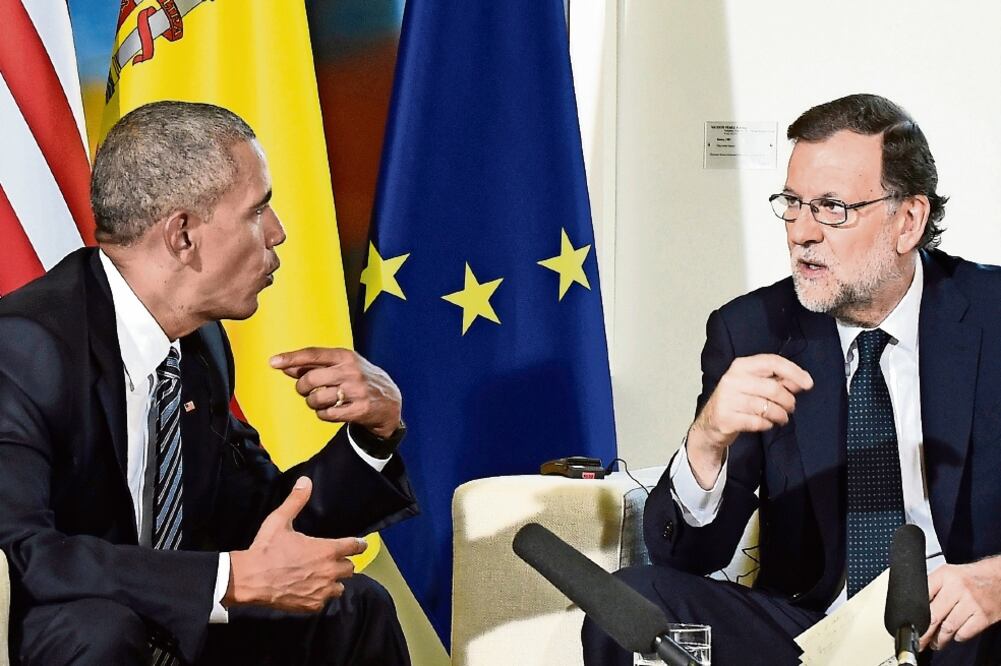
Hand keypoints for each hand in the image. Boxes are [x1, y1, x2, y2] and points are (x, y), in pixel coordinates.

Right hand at [225, 477, 367, 611]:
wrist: (250, 579)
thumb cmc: (267, 549)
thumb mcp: (280, 520)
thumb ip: (296, 501)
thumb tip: (305, 482)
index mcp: (327, 550)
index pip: (354, 546)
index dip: (358, 544)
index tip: (361, 544)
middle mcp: (329, 571)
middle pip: (349, 568)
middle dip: (342, 563)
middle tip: (331, 560)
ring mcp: (322, 590)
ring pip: (340, 587)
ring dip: (334, 581)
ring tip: (322, 577)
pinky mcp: (312, 605)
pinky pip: (325, 601)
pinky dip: (320, 596)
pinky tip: (310, 590)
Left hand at [270, 347, 401, 437]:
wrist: (390, 402)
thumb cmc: (360, 381)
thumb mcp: (341, 366)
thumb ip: (314, 366)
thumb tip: (285, 366)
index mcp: (346, 356)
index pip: (313, 354)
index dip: (291, 358)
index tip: (273, 362)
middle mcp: (351, 371)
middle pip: (310, 380)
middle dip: (302, 388)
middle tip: (307, 391)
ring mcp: (356, 391)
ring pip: (316, 399)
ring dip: (313, 403)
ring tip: (323, 402)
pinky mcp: (359, 409)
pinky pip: (327, 414)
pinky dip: (323, 414)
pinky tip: (332, 411)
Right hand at [686, 354, 812, 487]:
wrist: (710, 423)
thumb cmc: (737, 401)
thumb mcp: (754, 384)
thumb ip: (777, 380)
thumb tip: (801, 381)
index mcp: (740, 366)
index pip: (772, 362)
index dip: (793, 372)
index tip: (808, 384)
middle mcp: (732, 379)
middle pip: (773, 388)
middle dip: (788, 401)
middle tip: (791, 407)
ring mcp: (727, 399)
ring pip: (767, 407)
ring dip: (780, 415)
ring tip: (781, 418)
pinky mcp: (726, 418)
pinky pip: (758, 422)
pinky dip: (767, 425)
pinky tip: (766, 424)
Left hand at [920, 558, 1000, 650]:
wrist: (998, 579)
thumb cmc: (970, 578)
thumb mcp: (947, 574)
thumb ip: (932, 587)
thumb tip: (914, 606)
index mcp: (944, 575)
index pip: (922, 596)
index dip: (914, 613)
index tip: (909, 624)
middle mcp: (957, 588)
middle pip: (933, 615)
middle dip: (923, 633)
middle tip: (919, 641)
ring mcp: (971, 603)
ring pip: (948, 628)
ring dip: (940, 639)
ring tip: (935, 642)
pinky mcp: (983, 617)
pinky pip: (964, 633)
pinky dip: (957, 637)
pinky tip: (954, 636)